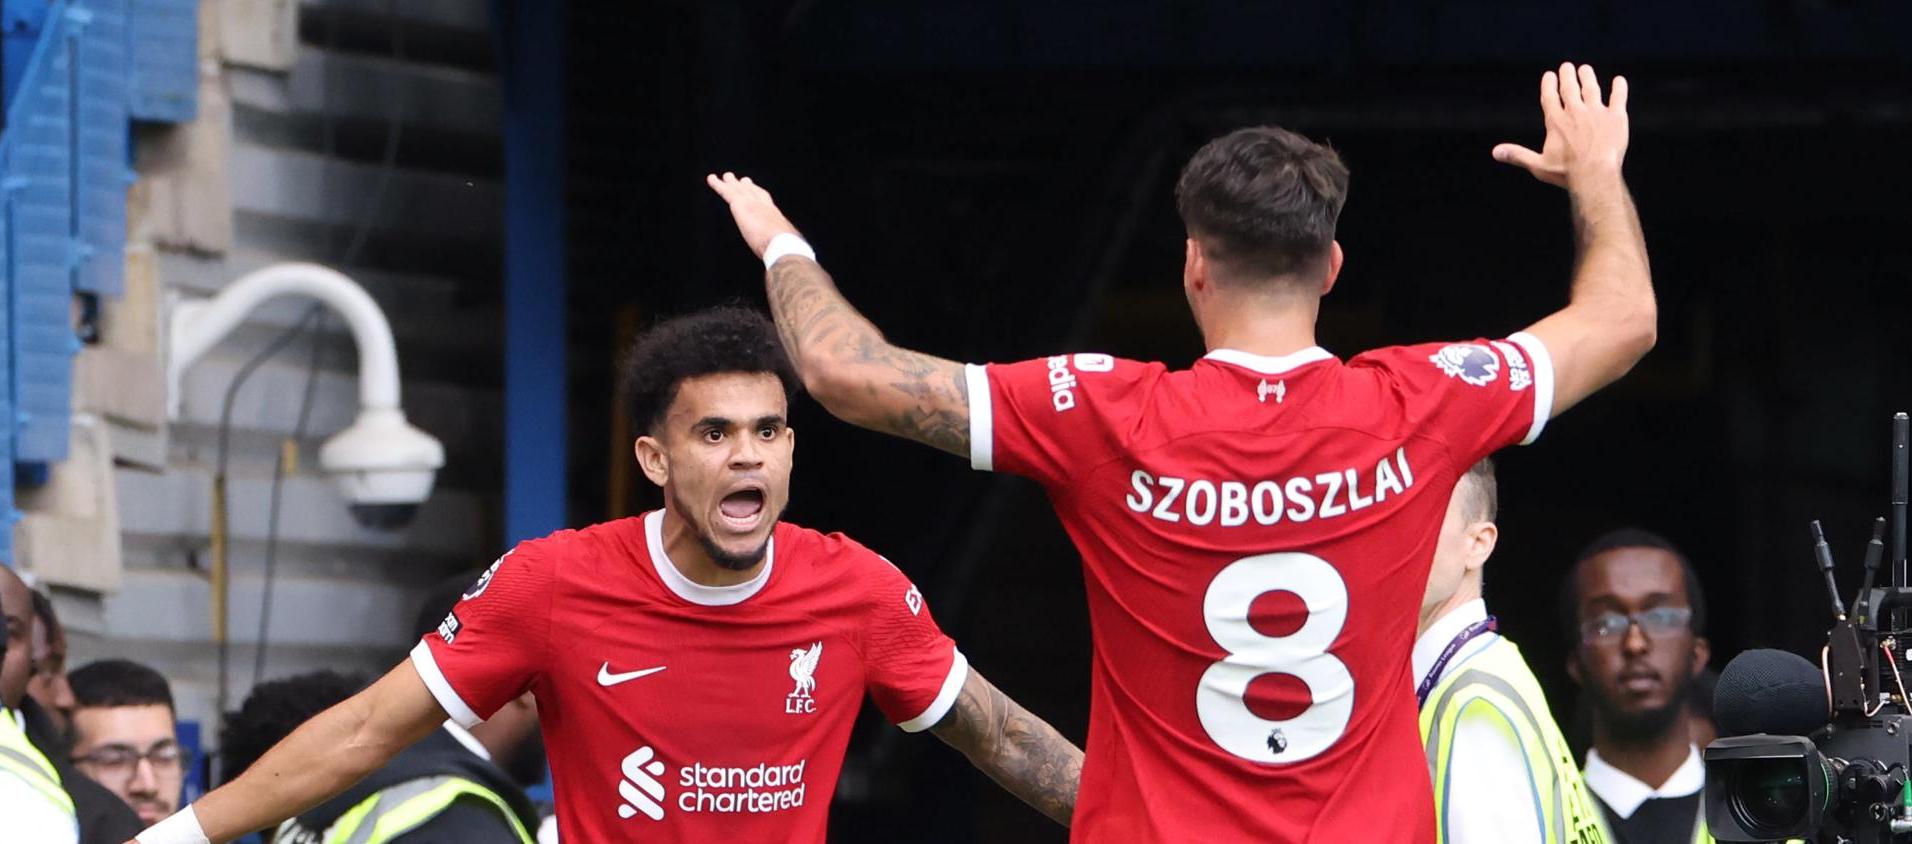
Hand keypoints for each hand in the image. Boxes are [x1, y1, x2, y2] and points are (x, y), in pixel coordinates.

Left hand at [705, 172, 798, 258]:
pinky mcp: (741, 205)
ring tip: (725, 176)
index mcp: (775, 216)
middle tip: (742, 180)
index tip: (758, 191)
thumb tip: (779, 253)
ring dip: (731, 182)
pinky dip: (718, 185)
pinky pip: (726, 192)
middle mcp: (764, 206)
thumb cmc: (786, 250)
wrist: (783, 244)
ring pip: (739, 190)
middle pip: (753, 192)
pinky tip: (712, 179)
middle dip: (747, 186)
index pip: (766, 203)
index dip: (761, 195)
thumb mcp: (783, 245)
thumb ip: (778, 245)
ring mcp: (752, 203)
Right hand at [1493, 63, 1628, 188]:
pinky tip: (1619, 80)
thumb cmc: (1566, 173)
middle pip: (1570, 88)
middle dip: (1567, 75)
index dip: (1549, 85)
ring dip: (1588, 77)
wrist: (1595, 174)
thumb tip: (1495, 152)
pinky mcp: (1616, 117)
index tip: (1549, 75)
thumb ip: (1518, 155)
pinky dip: (1619, 88)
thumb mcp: (1538, 165)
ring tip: (1585, 69)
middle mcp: (1575, 112)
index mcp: (1556, 121)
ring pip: (1591, 89)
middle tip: (1566, 66)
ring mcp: (1597, 112)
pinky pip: (1618, 97)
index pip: (1550, 97)